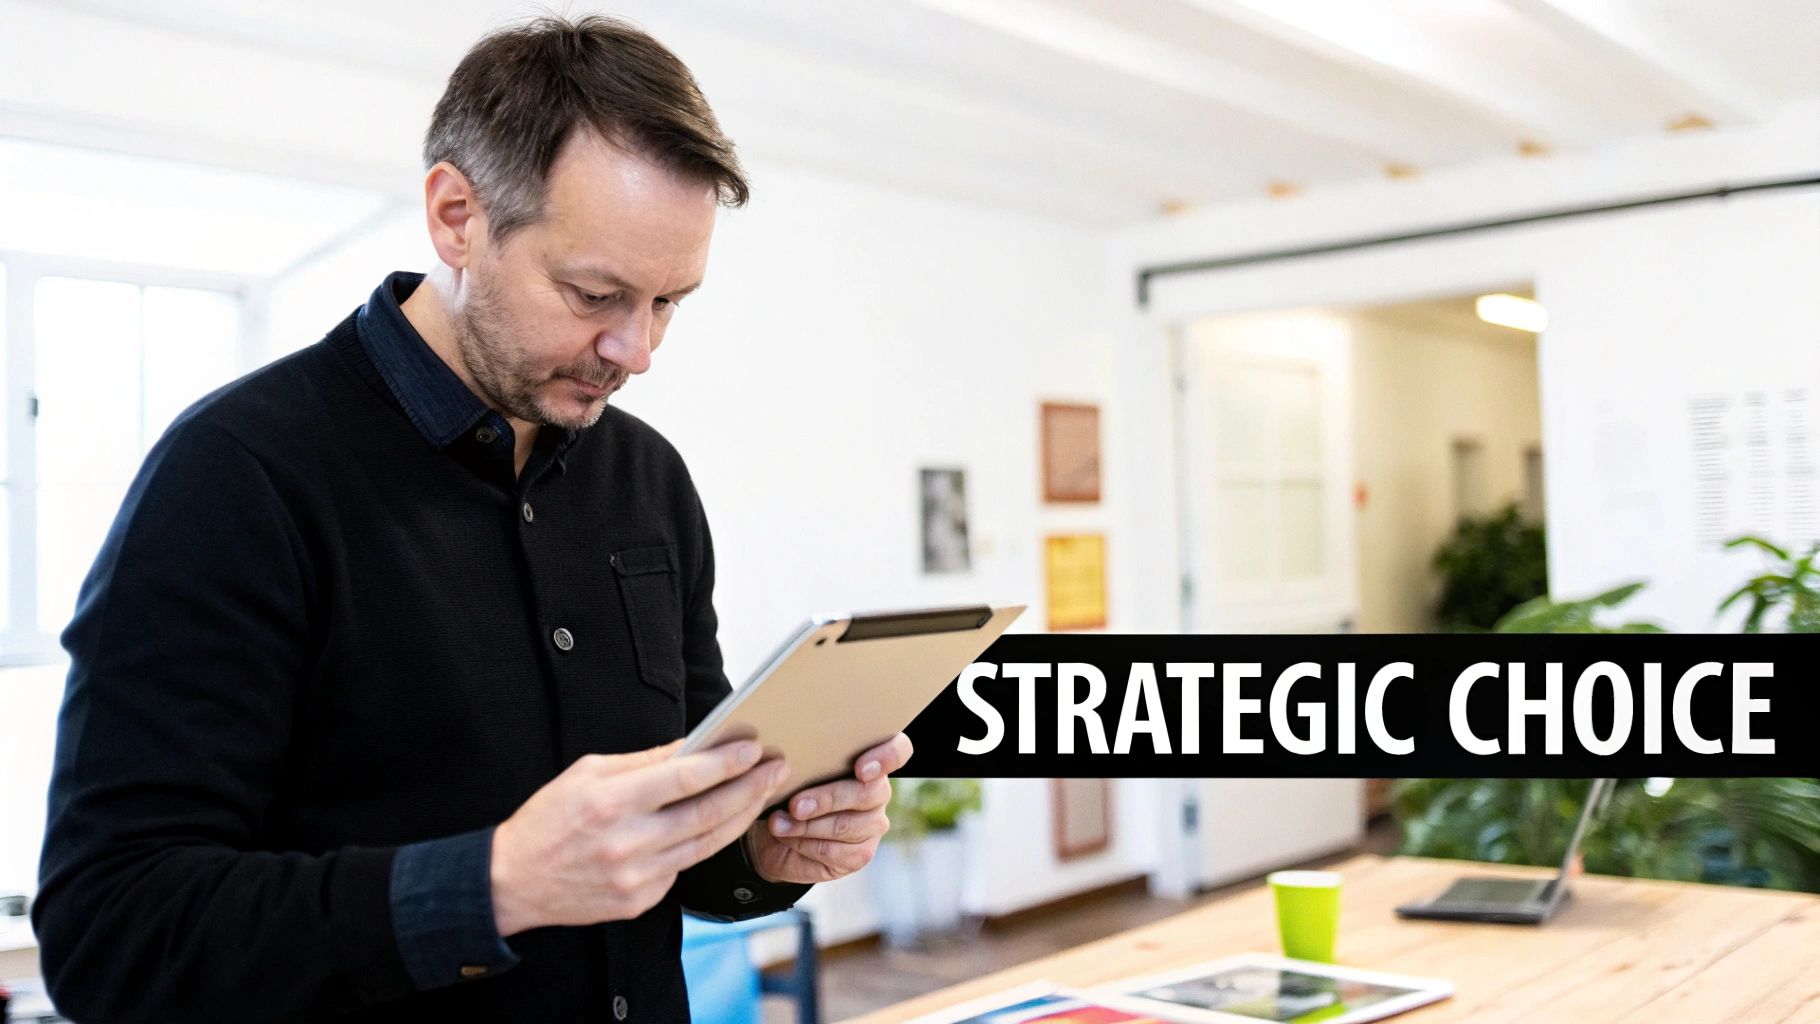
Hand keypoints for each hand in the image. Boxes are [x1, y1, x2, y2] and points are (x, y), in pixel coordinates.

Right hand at [490, 739, 790, 935]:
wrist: (511, 882)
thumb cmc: (548, 819)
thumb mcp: (586, 774)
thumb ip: (642, 762)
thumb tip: (691, 747)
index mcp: (611, 802)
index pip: (685, 778)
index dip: (726, 762)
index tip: (754, 748)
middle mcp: (628, 842)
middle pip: (708, 813)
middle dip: (750, 788)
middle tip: (776, 768)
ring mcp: (636, 877)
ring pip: (706, 844)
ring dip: (741, 816)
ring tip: (762, 792)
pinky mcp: (640, 901)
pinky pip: (683, 868)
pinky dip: (702, 844)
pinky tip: (718, 824)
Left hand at [745, 733, 912, 884]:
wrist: (776, 832)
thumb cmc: (788, 790)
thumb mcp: (795, 771)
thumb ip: (807, 763)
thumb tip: (790, 761)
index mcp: (870, 760)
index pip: (898, 751)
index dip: (887, 757)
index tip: (860, 769)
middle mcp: (878, 792)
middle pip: (867, 793)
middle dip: (827, 799)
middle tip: (795, 806)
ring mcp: (873, 825)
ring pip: (845, 826)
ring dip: (806, 826)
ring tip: (777, 822)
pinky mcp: (861, 854)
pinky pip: (834, 851)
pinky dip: (803, 843)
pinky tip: (785, 836)